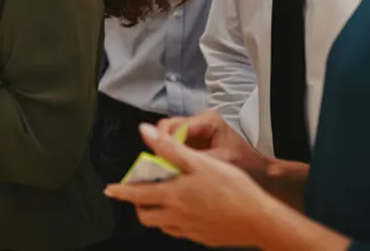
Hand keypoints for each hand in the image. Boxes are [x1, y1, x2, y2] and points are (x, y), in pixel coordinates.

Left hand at [103, 124, 275, 247]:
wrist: (260, 220)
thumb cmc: (233, 188)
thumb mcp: (200, 161)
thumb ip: (169, 147)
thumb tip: (145, 132)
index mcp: (173, 195)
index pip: (137, 194)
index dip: (121, 191)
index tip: (109, 190)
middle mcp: (177, 216)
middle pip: (145, 215)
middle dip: (138, 204)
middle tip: (141, 192)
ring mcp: (189, 230)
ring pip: (162, 225)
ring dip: (156, 213)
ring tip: (163, 199)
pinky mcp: (202, 238)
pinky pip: (180, 232)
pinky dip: (174, 222)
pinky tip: (185, 211)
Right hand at [157, 110, 267, 175]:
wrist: (261, 173)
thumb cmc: (245, 166)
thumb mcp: (219, 162)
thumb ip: (193, 158)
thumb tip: (168, 159)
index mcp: (208, 120)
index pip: (175, 126)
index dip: (164, 142)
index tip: (159, 159)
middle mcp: (200, 121)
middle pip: (168, 127)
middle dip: (162, 145)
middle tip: (160, 165)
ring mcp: (196, 130)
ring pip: (169, 135)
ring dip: (166, 150)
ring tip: (167, 167)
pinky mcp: (194, 140)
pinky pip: (175, 144)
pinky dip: (171, 155)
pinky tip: (174, 167)